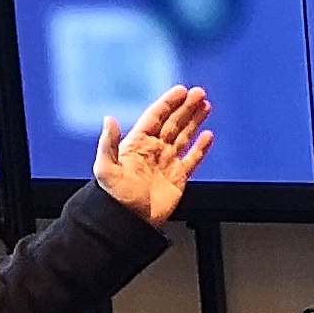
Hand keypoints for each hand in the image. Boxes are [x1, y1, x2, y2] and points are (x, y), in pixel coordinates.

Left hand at [96, 85, 213, 226]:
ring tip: (205, 106)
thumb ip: (108, 143)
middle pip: (173, 123)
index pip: (156, 117)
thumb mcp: (105, 168)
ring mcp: (167, 163)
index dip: (168, 103)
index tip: (181, 91)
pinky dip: (201, 147)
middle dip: (186, 107)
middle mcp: (153, 150)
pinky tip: (208, 135)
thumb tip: (108, 120)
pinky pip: (192, 159)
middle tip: (199, 93)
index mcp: (137, 144)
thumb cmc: (114, 197)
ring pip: (184, 136)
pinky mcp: (178, 178)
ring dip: (194, 120)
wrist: (128, 222)